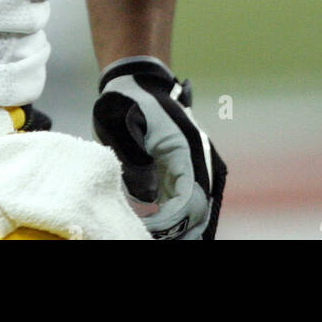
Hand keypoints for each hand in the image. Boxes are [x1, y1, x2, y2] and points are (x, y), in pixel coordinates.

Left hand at [92, 55, 226, 239]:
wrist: (136, 83)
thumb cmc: (125, 101)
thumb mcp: (120, 123)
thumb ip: (134, 159)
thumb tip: (149, 198)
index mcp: (187, 148)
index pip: (189, 200)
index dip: (170, 222)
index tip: (144, 229)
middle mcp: (201, 160)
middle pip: (199, 213)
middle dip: (177, 233)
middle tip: (148, 238)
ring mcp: (197, 167)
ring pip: (197, 214)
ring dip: (179, 231)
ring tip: (152, 237)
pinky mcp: (186, 173)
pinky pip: (187, 206)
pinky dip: (175, 222)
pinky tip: (155, 231)